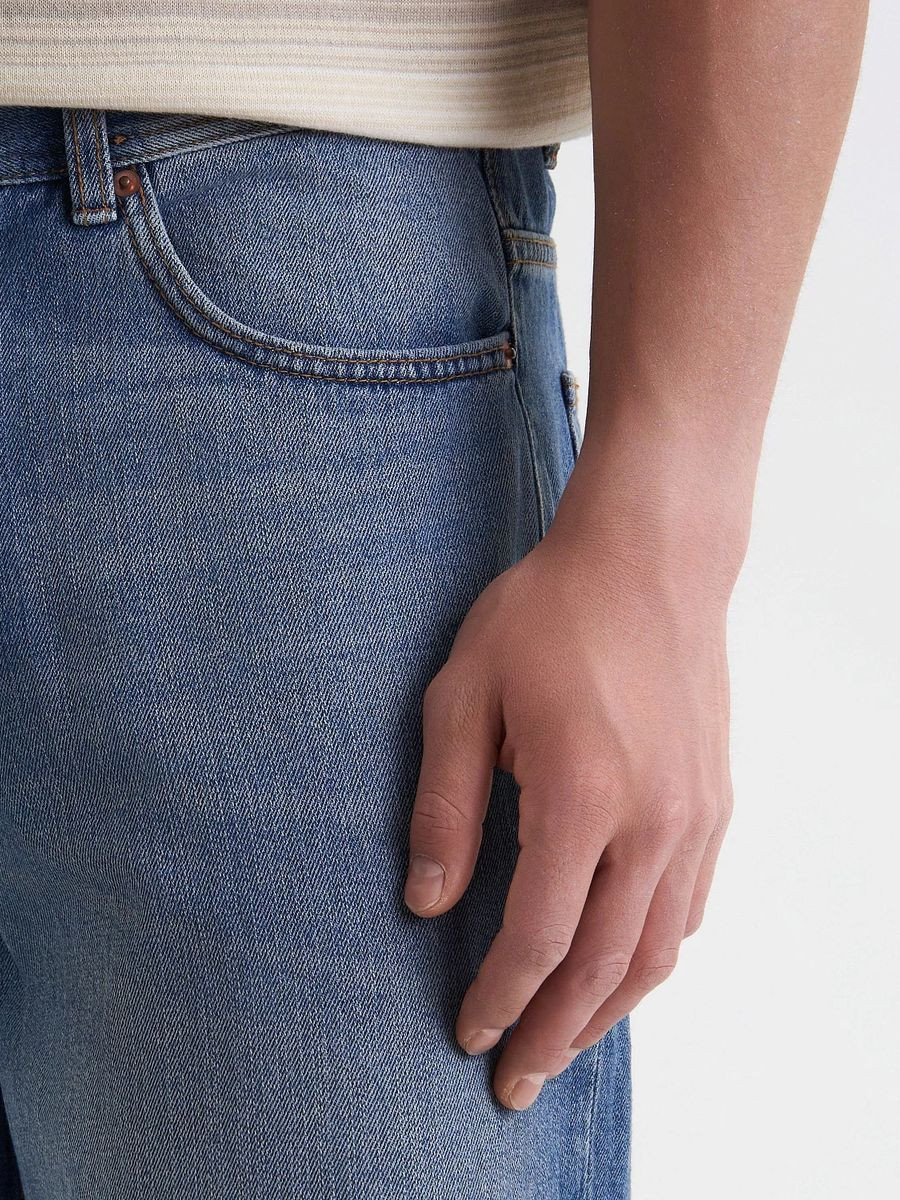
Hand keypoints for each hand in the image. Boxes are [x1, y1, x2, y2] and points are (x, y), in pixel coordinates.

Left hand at [404, 509, 733, 1110]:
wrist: (648, 560)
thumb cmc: (547, 614)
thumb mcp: (463, 693)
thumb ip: (446, 804)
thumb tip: (427, 902)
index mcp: (580, 795)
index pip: (537, 936)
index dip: (498, 996)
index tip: (466, 1032)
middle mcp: (651, 821)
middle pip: (602, 966)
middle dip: (553, 1035)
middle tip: (515, 1083)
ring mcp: (694, 815)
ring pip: (656, 951)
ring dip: (608, 1012)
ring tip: (565, 1046)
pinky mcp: (714, 800)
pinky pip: (689, 907)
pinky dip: (652, 959)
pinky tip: (622, 971)